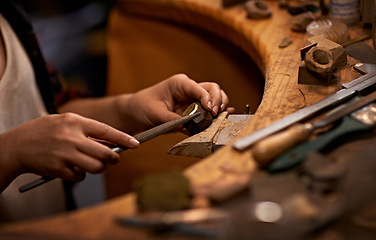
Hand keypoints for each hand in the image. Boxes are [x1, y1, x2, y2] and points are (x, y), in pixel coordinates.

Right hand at [0, 113, 138, 187]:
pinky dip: (80, 175)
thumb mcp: (64, 121)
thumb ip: (86, 130)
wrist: (16, 146)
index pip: (106, 131)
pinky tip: (72, 168)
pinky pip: (80, 176)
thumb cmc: (43, 131)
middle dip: (113, 158)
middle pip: (105, 153)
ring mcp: (64, 154)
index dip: (124, 138)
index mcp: (74, 122)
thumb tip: (109, 143)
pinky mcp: (58, 169)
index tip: (136, 144)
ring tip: (90, 164)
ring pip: (96, 167)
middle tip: (114, 159)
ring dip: (98, 168)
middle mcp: (71, 137)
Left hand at [119, 74, 234, 132]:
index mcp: (179, 84)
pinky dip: (217, 115)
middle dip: (217, 100)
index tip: (210, 109)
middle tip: (215, 113)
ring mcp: (192, 100)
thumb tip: (187, 125)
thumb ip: (172, 119)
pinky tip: (224, 117)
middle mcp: (189, 90)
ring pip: (214, 99)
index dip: (208, 97)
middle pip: (212, 89)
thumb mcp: (155, 113)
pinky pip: (208, 112)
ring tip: (219, 117)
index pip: (199, 88)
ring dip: (219, 107)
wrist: (135, 113)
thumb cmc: (142, 107)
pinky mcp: (193, 112)